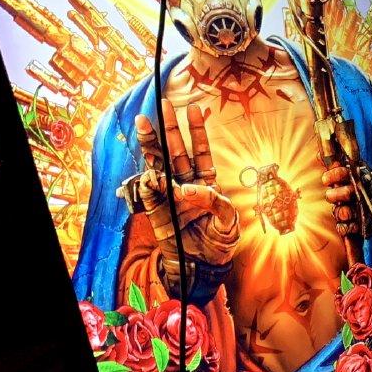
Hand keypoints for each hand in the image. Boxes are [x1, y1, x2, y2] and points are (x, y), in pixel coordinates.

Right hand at [131, 102, 238, 272]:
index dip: (198, 131)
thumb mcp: (228, 221)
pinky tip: (150, 175)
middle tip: (163, 106)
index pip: (202, 151)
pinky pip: (149, 193)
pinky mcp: (156, 210)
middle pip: (176, 151)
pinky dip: (148, 183)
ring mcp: (169, 195)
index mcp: (207, 182)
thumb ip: (214, 202)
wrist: (202, 265)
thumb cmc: (218, 240)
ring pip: (158, 165)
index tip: (195, 109)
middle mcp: (186, 183)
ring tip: (143, 124)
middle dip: (171, 129)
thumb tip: (186, 189)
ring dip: (152, 145)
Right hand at [322, 161, 371, 237]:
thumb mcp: (363, 169)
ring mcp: (345, 210)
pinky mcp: (351, 225)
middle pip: (331, 196)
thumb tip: (325, 151)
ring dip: (344, 211)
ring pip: (337, 212)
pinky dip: (347, 228)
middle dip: (340, 193)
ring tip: (351, 211)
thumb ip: (348, 160)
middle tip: (351, 191)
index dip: (334, 175)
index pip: (330, 178)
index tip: (344, 172)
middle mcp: (340, 197)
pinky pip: (343, 228)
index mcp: (342, 181)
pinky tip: (354, 226)